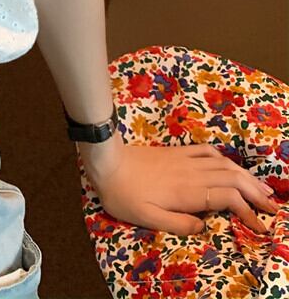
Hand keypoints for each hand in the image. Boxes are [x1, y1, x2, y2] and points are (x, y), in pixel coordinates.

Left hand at [78, 131, 280, 234]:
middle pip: (233, 179)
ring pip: (224, 165)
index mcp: (187, 192)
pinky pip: (207, 151)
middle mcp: (192, 173)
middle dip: (256, 193)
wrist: (106, 161)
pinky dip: (225, 159)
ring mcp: (185, 159)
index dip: (248, 212)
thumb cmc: (123, 193)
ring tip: (263, 189)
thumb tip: (204, 227)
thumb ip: (177, 224)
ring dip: (246, 176)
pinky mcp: (176, 152)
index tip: (261, 227)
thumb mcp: (147, 217)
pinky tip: (231, 166)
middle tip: (273, 208)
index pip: (228, 199)